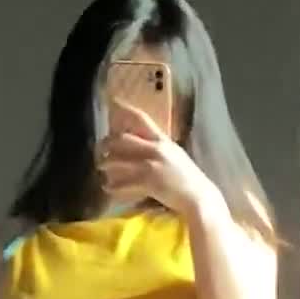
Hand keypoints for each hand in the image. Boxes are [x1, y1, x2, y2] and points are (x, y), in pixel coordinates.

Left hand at [96, 98, 215, 218]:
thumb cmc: (188, 178)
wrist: (199, 197)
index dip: (126, 109)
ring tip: (101, 168)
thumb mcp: (175, 156)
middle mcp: (156, 149)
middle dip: (107, 143)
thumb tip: (141, 145)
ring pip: (118, 161)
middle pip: (123, 139)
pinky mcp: (149, 183)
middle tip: (100, 149)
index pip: (142, 118)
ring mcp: (152, 166)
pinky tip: (108, 188)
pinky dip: (113, 187)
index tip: (113, 102)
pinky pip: (123, 183)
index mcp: (163, 140)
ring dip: (106, 164)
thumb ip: (159, 148)